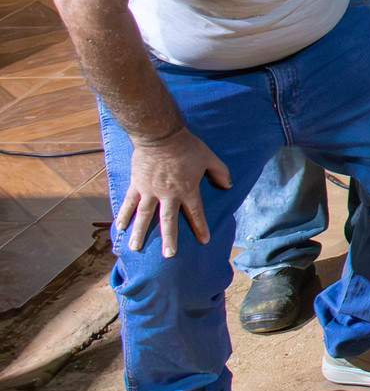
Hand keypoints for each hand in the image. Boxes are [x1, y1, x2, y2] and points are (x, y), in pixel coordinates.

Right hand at [116, 127, 230, 257]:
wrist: (160, 135)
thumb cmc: (187, 146)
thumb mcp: (210, 157)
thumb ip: (220, 173)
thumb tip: (228, 186)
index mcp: (187, 190)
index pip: (195, 213)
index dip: (200, 227)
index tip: (204, 240)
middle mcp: (168, 194)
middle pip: (168, 221)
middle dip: (169, 239)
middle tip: (168, 255)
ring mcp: (149, 191)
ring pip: (144, 216)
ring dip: (140, 233)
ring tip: (136, 248)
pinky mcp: (136, 185)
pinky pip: (129, 203)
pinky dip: (124, 215)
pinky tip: (120, 227)